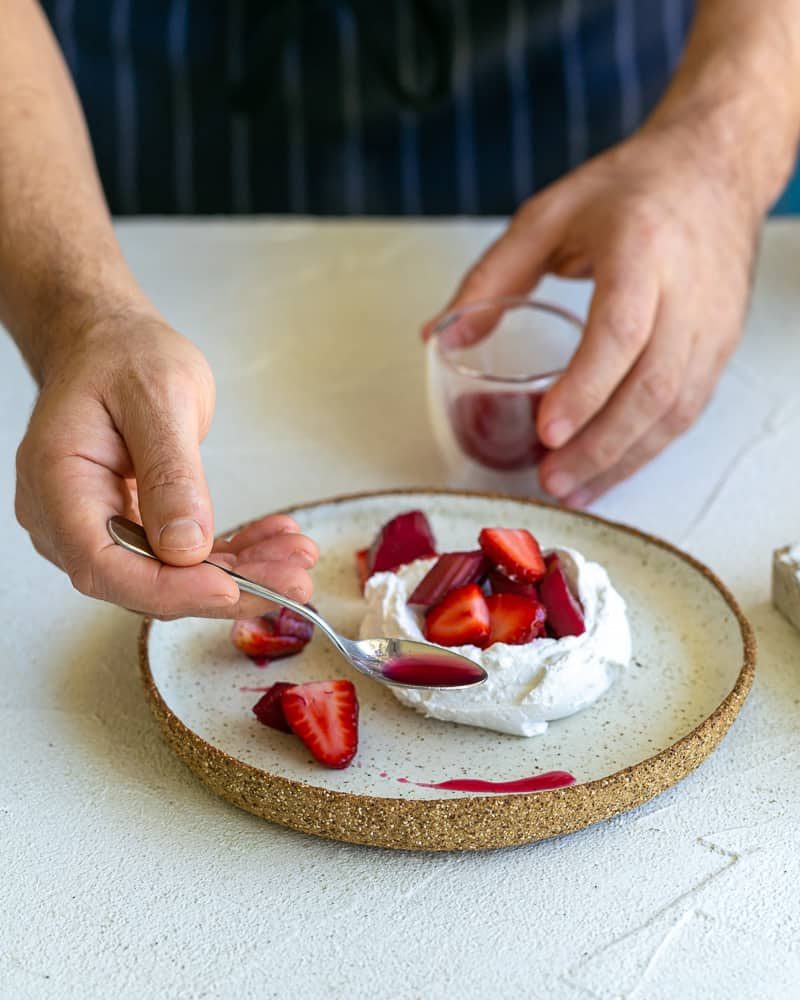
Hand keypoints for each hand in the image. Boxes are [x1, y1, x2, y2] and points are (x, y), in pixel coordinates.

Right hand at [15, 312, 317, 617]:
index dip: (168, 589)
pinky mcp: (130, 527)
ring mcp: (98, 527)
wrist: (110, 343)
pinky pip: (181, 557)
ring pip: (170, 576)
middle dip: (224, 587)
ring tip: (296, 556)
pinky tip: (275, 541)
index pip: (103, 564)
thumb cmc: (123, 356)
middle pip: (143, 581)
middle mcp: (68, 517)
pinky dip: (232, 554)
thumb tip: (184, 545)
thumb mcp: (158, 399)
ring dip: (240, 574)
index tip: (231, 588)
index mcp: (59, 482)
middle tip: (292, 579)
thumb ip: (170, 473)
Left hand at [427, 122, 761, 504]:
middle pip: (654, 386)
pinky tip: (608, 469)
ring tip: (573, 489)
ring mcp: (713, 324)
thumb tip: (441, 336)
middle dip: (601, 444)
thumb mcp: (549, 214)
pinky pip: (688, 410)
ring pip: (676, 410)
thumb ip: (492, 276)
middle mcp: (688, 291)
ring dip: (624, 459)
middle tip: (551, 478)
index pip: (621, 330)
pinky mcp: (721, 347)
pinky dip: (647, 448)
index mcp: (642, 248)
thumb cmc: (631, 190)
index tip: (547, 429)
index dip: (586, 386)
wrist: (715, 170)